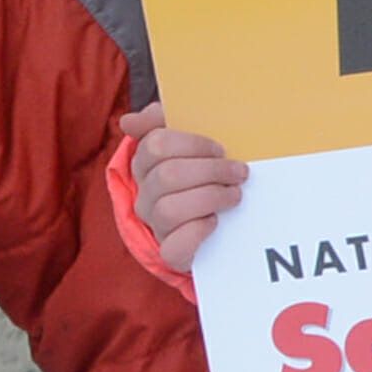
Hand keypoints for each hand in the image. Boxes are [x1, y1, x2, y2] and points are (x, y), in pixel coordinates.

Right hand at [119, 106, 249, 261]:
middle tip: (239, 172)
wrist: (217, 225)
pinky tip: (214, 221)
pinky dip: (198, 232)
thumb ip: (164, 122)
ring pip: (170, 209)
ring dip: (210, 198)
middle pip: (168, 175)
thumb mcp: (192, 144)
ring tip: (234, 195)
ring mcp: (156, 223)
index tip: (220, 149)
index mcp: (147, 164)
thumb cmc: (205, 175)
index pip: (157, 144)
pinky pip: (175, 246)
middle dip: (211, 171)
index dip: (194, 144)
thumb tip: (132, 120)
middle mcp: (146, 194)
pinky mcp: (172, 251)